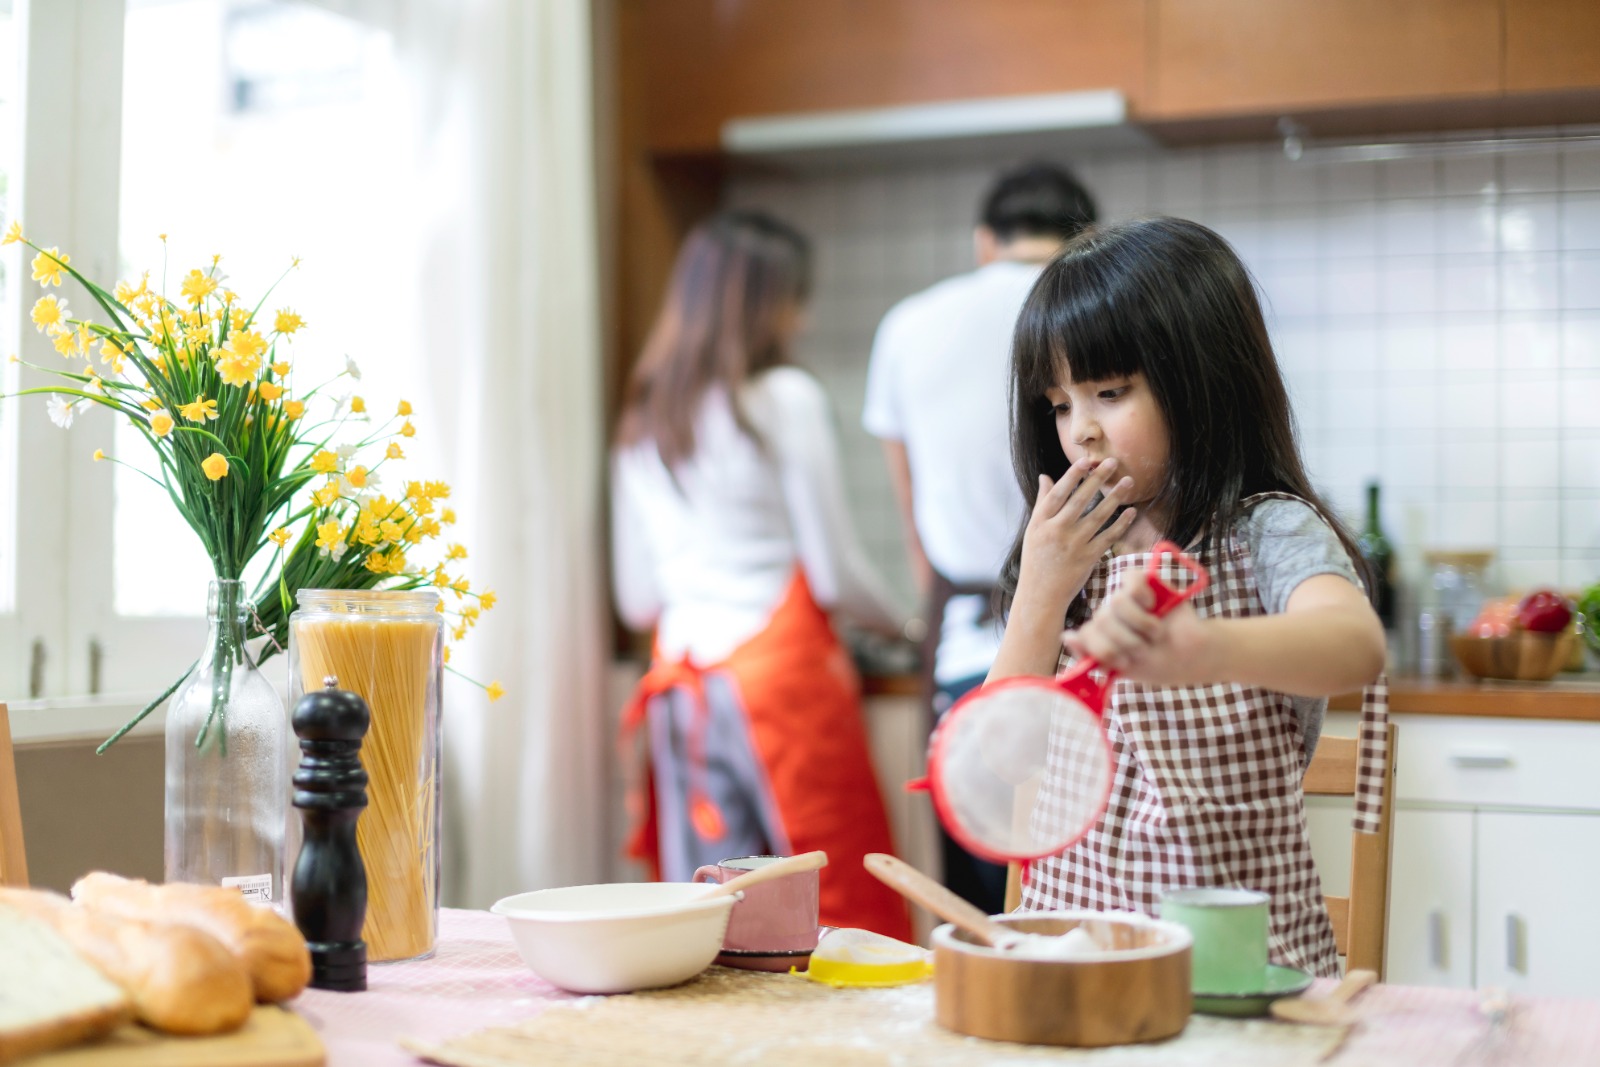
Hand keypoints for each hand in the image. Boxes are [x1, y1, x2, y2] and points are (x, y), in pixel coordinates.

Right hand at [1016, 457, 1137, 613]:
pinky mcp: (1088, 559)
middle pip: (1080, 500)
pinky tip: (1130, 512)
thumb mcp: (1033, 530)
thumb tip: (1045, 477)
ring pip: (1098, 516)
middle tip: (1113, 462)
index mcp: (1040, 522)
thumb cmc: (1036, 559)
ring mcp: (1073, 545)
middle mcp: (1056, 531)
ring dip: (1114, 497)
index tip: (1086, 461)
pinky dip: (1121, 524)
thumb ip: (1042, 503)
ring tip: (1128, 482)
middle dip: (1097, 479)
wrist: (1041, 595)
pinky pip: (1108, 537)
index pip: (1058, 494)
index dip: (1072, 476)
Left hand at [1061, 570, 1216, 685]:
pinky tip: (1153, 606)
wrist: (1192, 655)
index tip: (1125, 663)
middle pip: (1101, 620)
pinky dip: (1144, 598)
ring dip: (1141, 624)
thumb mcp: (1124, 668)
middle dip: (1128, 641)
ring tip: (1154, 633)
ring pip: (1116, 602)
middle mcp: (1108, 615)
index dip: (1106, 651)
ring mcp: (1124, 598)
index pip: (1086, 635)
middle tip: (1144, 649)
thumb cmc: (1156, 663)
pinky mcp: (1142, 582)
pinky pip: (1131, 582)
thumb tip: (1066, 636)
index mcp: (1098, 636)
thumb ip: (1093, 655)